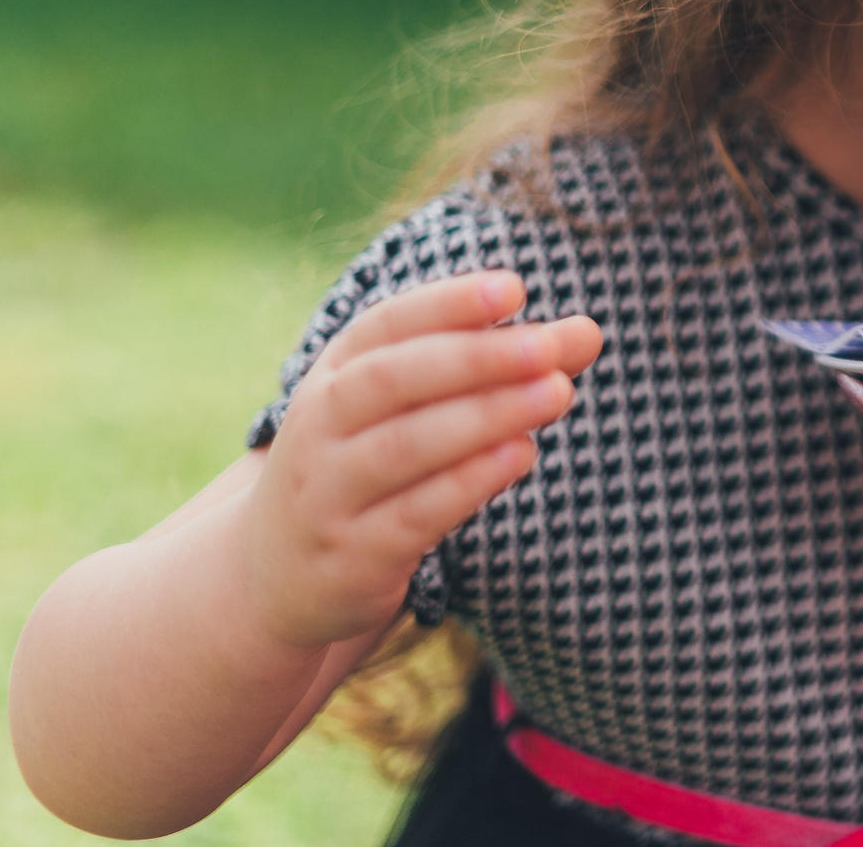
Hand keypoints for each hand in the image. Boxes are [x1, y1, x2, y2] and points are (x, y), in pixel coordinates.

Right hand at [241, 271, 601, 648]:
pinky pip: (412, 514)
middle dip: (475, 357)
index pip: (385, 326)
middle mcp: (318, 427)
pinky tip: (522, 455)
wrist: (276, 574)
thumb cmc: (369, 465)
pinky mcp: (351, 555)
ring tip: (558, 392)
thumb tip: (586, 333)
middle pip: (392, 379)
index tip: (514, 288)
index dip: (447, 304)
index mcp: (334, 374)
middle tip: (550, 344)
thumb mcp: (416, 408)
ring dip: (486, 416)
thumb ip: (497, 368)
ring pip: (405, 446)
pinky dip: (469, 482)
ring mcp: (328, 493)